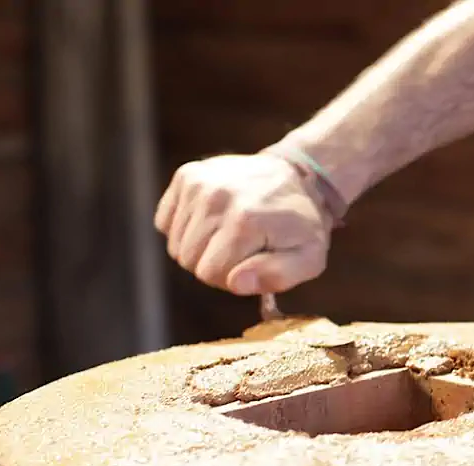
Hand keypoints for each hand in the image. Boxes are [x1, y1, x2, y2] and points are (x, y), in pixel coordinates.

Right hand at [153, 153, 335, 294]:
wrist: (298, 176)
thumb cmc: (302, 225)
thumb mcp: (308, 259)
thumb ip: (277, 277)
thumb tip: (235, 282)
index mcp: (245, 221)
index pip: (210, 273)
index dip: (230, 278)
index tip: (251, 264)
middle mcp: (216, 198)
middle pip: (189, 259)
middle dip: (213, 264)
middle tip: (240, 250)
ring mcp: (198, 183)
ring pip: (175, 243)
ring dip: (199, 247)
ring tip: (228, 234)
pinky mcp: (187, 175)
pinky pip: (165, 221)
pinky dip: (184, 227)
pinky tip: (211, 221)